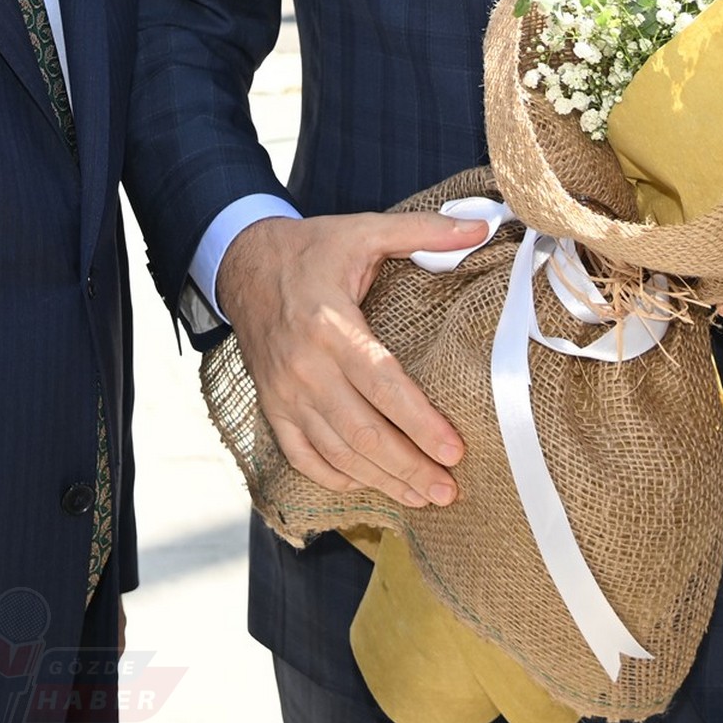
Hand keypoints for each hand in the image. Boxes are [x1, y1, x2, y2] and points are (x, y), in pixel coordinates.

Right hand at [216, 210, 489, 508]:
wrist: (242, 263)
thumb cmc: (311, 249)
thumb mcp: (363, 230)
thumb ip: (422, 231)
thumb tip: (481, 225)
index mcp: (330, 324)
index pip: (382, 384)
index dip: (420, 422)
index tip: (455, 450)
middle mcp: (304, 366)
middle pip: (362, 431)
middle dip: (408, 467)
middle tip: (448, 491)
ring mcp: (284, 392)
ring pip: (335, 451)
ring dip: (380, 480)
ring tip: (422, 497)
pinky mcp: (271, 405)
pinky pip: (301, 455)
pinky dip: (334, 476)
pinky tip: (367, 485)